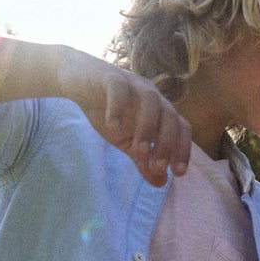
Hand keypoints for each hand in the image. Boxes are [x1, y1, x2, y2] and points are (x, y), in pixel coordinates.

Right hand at [56, 49, 191, 186]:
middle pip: (169, 115)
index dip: (182, 149)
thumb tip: (161, 183)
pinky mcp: (110, 77)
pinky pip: (119, 90)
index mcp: (159, 110)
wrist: (77, 82)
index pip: (181, 127)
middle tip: (157, 168)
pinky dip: (117, 108)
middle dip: (166, 144)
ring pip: (150, 100)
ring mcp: (133, 83)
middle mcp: (152, 95)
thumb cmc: (107, 110)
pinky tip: (112, 128)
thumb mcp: (125, 141)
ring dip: (147, 128)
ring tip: (138, 151)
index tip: (177, 173)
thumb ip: (143, 161)